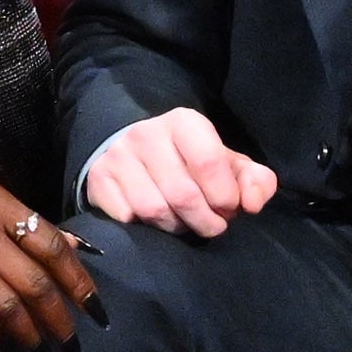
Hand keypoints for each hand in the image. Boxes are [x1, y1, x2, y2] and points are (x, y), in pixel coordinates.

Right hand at [0, 143, 99, 349]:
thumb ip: (14, 215)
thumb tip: (66, 243)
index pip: (53, 246)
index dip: (79, 280)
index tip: (95, 306)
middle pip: (36, 282)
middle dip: (59, 317)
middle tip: (71, 341)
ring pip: (5, 304)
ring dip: (27, 331)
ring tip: (37, 347)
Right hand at [78, 108, 273, 238]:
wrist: (132, 149)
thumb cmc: (188, 161)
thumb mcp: (226, 164)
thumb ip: (253, 181)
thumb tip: (253, 204)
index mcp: (184, 123)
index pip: (208, 162)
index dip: (225, 196)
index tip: (229, 208)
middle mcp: (146, 134)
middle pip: (182, 194)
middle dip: (205, 221)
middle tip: (212, 225)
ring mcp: (118, 157)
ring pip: (154, 210)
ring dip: (176, 227)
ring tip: (185, 223)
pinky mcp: (98, 179)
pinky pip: (126, 218)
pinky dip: (146, 229)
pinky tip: (155, 222)